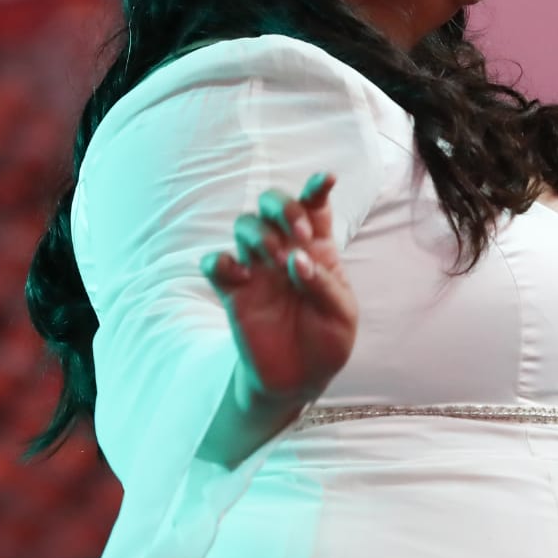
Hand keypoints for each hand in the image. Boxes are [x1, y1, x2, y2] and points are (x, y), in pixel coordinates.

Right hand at [200, 172, 357, 402]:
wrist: (300, 378)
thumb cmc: (327, 339)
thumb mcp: (341, 314)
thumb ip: (323, 284)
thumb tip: (296, 261)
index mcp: (318, 248)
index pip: (315, 206)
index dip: (318, 187)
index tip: (328, 179)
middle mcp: (285, 250)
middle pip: (272, 203)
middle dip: (283, 206)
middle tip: (300, 236)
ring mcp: (257, 268)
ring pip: (244, 225)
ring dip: (260, 235)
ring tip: (278, 261)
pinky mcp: (233, 291)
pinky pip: (215, 263)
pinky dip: (222, 261)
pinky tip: (241, 276)